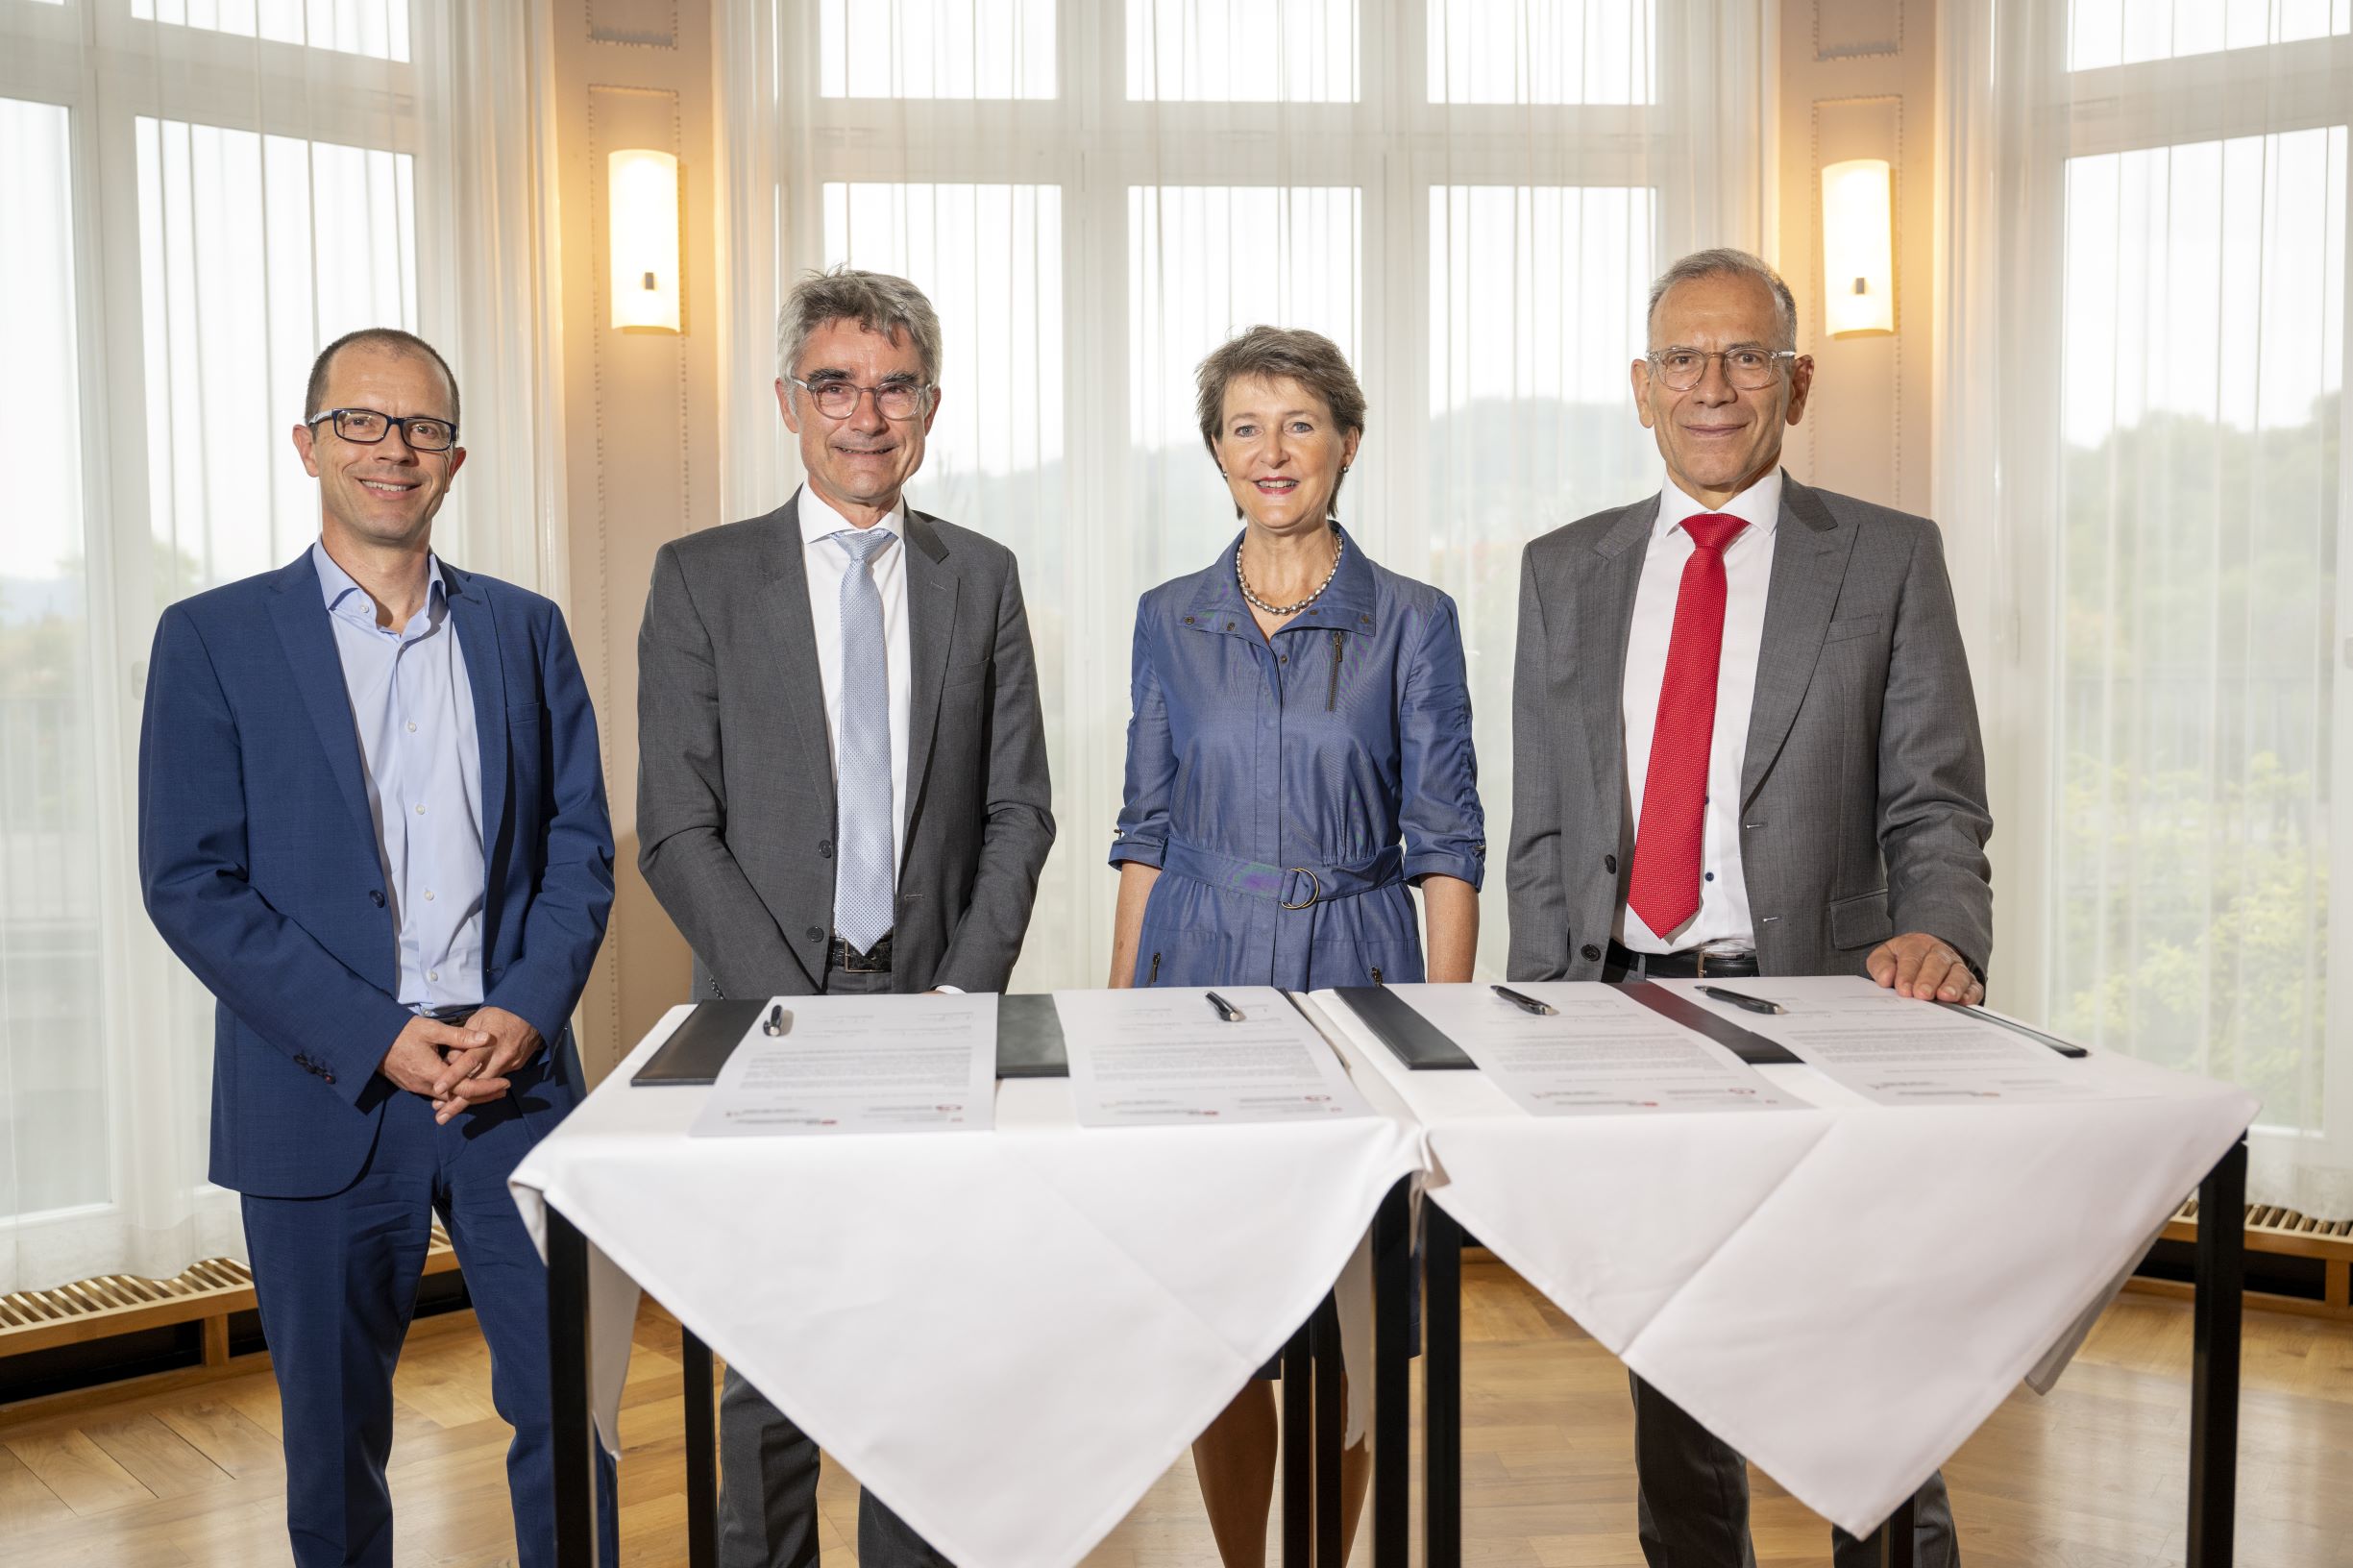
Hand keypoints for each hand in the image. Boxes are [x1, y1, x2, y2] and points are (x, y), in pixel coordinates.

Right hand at [380, 1015, 492, 1097]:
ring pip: (447, 1098)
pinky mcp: (411, 1085)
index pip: (466, 1089)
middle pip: (459, 1098)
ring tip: (489, 1089)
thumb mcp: (432, 1030)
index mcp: (432, 1073)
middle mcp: (424, 1086)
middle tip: (503, 1090)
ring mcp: (416, 1087)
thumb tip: (486, 1038)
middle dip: (483, 1095)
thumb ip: (460, 1036)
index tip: (506, 1083)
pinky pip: (436, 1094)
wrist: (370, 1039)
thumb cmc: (401, 1031)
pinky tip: (463, 1085)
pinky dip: (453, 1092)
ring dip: (468, 1095)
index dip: (488, 1088)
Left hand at [430, 1005, 542, 1107]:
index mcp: (488, 1043)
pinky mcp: (515, 1067)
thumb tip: (450, 1059)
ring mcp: (509, 1065)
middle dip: (458, 1102)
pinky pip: (494, 1081)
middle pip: (476, 1085)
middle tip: (440, 1117)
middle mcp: (500, 1058)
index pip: (468, 1062)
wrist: (532, 1013)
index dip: (452, 1076)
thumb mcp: (478, 1018)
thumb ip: (463, 1040)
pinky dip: (480, 1092)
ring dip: (467, 1101)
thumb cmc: (500, 1013)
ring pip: (485, 1088)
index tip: (437, 1089)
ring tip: (448, 1113)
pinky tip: (467, 1099)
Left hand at [1866, 933, 1983, 1003]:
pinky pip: (1974, 986)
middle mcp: (1939, 954)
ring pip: (1958, 973)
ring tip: (1945, 997)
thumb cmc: (1902, 959)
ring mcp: (1956, 967)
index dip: (1908, 974)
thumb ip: (1881, 965)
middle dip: (1929, 980)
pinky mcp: (1969, 981)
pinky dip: (1970, 994)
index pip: (1912, 958)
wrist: (1924, 953)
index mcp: (1917, 945)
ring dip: (1953, 985)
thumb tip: (1885, 978)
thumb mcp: (1885, 956)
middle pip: (1936, 963)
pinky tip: (1964, 1002)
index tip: (1903, 990)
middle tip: (1922, 995)